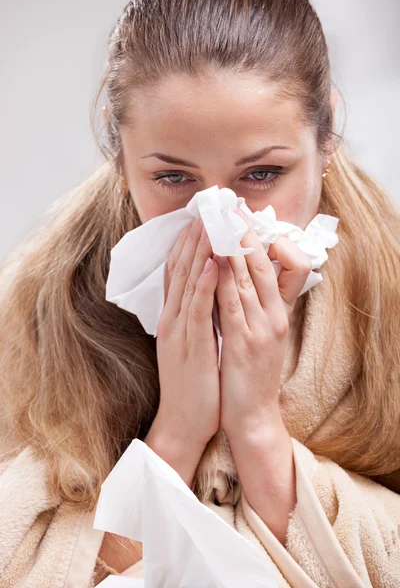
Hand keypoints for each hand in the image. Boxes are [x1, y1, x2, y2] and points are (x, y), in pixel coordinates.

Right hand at [154, 217, 219, 451]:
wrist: (182, 422)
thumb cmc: (192, 384)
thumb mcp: (191, 344)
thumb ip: (195, 318)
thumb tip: (207, 295)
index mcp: (174, 318)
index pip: (178, 273)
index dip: (187, 244)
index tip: (199, 219)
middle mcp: (173, 319)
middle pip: (180, 270)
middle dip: (193, 238)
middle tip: (204, 208)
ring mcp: (179, 331)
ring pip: (187, 283)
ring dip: (198, 251)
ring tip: (208, 222)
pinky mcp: (190, 346)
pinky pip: (197, 309)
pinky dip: (202, 284)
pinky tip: (210, 263)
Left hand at [214, 208, 311, 439]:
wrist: (253, 416)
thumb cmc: (250, 376)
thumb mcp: (257, 336)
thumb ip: (250, 308)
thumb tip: (233, 280)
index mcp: (275, 312)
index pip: (267, 265)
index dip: (251, 237)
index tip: (236, 213)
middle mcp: (272, 316)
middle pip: (257, 265)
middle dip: (241, 232)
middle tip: (227, 204)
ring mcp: (260, 328)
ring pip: (245, 279)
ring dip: (230, 247)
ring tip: (219, 219)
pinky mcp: (244, 343)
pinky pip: (231, 305)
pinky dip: (223, 280)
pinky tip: (214, 260)